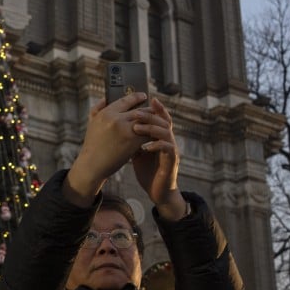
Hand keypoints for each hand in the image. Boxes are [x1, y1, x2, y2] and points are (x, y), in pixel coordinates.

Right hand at [63, 93, 149, 205]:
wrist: (93, 165)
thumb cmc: (93, 144)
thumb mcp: (91, 122)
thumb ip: (98, 108)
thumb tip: (106, 97)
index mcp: (106, 113)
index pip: (126, 100)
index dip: (137, 97)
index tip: (144, 96)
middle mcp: (116, 119)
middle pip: (139, 110)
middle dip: (149, 110)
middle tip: (154, 111)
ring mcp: (125, 130)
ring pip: (145, 121)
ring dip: (153, 122)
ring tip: (157, 123)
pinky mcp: (132, 141)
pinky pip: (148, 134)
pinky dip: (152, 134)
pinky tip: (155, 135)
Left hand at [129, 97, 184, 219]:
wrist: (157, 191)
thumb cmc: (147, 170)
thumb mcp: (136, 151)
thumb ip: (131, 139)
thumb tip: (117, 125)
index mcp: (159, 136)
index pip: (159, 117)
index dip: (155, 107)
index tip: (146, 98)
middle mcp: (168, 140)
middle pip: (163, 120)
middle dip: (150, 115)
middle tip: (136, 113)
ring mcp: (171, 150)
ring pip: (166, 132)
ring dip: (151, 128)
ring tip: (137, 128)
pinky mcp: (172, 162)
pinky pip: (168, 149)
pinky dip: (157, 145)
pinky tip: (146, 146)